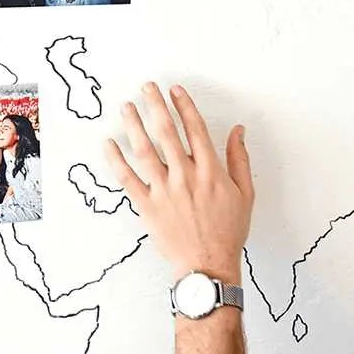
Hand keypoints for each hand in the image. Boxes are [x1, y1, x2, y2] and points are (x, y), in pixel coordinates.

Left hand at [105, 83, 253, 281]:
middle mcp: (186, 177)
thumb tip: (238, 131)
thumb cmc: (227, 232)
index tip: (175, 90)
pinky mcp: (147, 207)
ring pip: (145, 151)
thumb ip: (240, 159)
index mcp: (211, 171)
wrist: (207, 265)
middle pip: (167, 133)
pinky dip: (116, 161)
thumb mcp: (245, 194)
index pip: (195, 129)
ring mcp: (164, 191)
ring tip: (126, 107)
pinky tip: (108, 144)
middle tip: (147, 87)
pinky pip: (127, 180)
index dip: (184, 106)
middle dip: (156, 106)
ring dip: (134, 126)